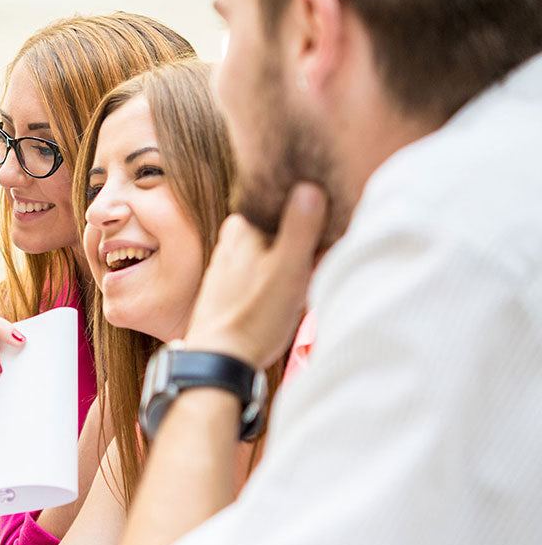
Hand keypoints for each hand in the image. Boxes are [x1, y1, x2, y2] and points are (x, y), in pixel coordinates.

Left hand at [183, 182, 326, 368]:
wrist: (220, 358)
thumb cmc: (254, 314)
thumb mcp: (288, 267)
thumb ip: (300, 227)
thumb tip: (308, 186)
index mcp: (242, 226)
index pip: (287, 208)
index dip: (314, 225)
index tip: (324, 245)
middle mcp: (231, 241)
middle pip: (284, 234)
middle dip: (305, 251)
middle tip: (311, 274)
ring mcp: (230, 264)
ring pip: (277, 256)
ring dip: (295, 270)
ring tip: (298, 292)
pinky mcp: (232, 288)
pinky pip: (267, 276)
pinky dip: (281, 284)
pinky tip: (284, 302)